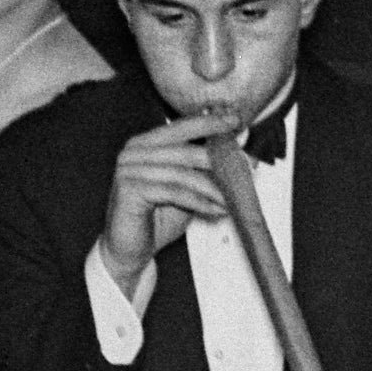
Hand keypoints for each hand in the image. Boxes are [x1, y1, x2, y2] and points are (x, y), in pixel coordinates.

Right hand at [98, 121, 235, 281]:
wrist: (130, 250)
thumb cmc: (157, 218)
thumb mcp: (186, 189)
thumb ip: (205, 170)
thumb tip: (242, 154)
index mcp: (145, 143)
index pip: (181, 127)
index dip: (209, 122)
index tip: (235, 120)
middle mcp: (133, 152)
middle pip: (184, 150)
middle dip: (217, 161)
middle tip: (243, 169)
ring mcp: (128, 170)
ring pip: (182, 174)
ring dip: (212, 188)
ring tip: (231, 199)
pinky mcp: (129, 190)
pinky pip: (174, 192)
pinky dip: (199, 201)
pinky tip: (216, 210)